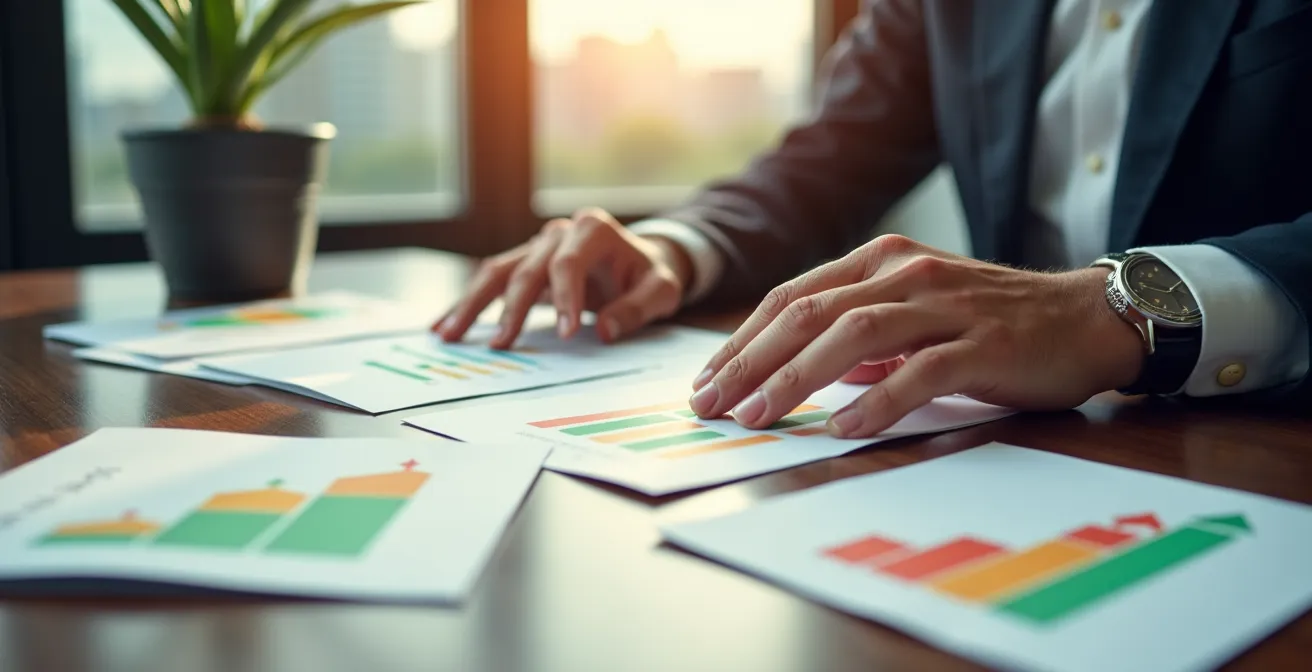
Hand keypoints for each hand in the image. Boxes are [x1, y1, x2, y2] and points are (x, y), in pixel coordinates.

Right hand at [435, 208, 693, 347]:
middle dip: (511, 308)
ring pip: (497, 271)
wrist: (643, 259)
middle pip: (526, 268)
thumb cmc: (651, 274)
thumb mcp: (662, 289)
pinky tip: (445, 324)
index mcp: (593, 229)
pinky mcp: (526, 263)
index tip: (566, 334)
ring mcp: (538, 246)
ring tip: (448, 335)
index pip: (569, 263)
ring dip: (472, 304)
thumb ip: (637, 308)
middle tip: (501, 345)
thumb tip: (605, 331)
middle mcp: (559, 232)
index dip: (565, 298)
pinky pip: (492, 281)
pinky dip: (469, 303)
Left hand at [687, 235, 1145, 437]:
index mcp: (881, 260)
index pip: (793, 297)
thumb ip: (862, 335)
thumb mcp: (916, 314)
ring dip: (798, 378)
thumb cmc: (993, 322)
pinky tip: (843, 427)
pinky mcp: (983, 342)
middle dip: (751, 361)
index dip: (743, 339)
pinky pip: (920, 370)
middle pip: (809, 313)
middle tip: (713, 404)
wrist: (1085, 319)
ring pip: (854, 334)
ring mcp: (945, 304)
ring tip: (760, 416)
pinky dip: (876, 399)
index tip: (708, 380)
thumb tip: (804, 371)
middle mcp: (906, 272)